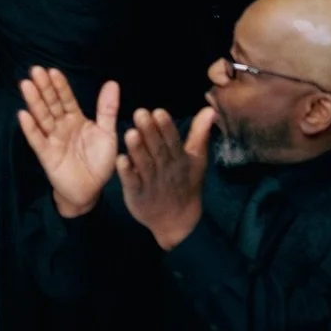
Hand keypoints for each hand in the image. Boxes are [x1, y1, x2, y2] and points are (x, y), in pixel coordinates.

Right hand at [16, 68, 118, 218]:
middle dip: (44, 88)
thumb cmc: (98, 161)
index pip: (66, 99)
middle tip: (36, 70)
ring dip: (34, 102)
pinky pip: (37, 140)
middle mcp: (61, 126)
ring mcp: (52, 139)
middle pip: (51, 104)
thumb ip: (107, 109)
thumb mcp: (107, 133)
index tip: (53, 71)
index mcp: (75, 119)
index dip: (60, 86)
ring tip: (26, 85)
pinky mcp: (46, 155)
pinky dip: (30, 128)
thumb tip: (111, 82)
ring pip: (42, 117)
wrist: (91, 190)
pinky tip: (23, 115)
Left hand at [118, 105, 215, 250]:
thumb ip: (199, 133)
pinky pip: (132, 183)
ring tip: (129, 133)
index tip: (158, 111)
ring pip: (145, 164)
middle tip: (140, 113)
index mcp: (180, 159)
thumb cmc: (185, 183)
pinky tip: (120, 160)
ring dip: (137, 149)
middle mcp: (166, 170)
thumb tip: (210, 109)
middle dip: (149, 132)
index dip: (166, 127)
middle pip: (158, 149)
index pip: (173, 141)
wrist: (177, 221)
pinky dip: (127, 173)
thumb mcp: (196, 159)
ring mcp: (152, 183)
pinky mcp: (138, 195)